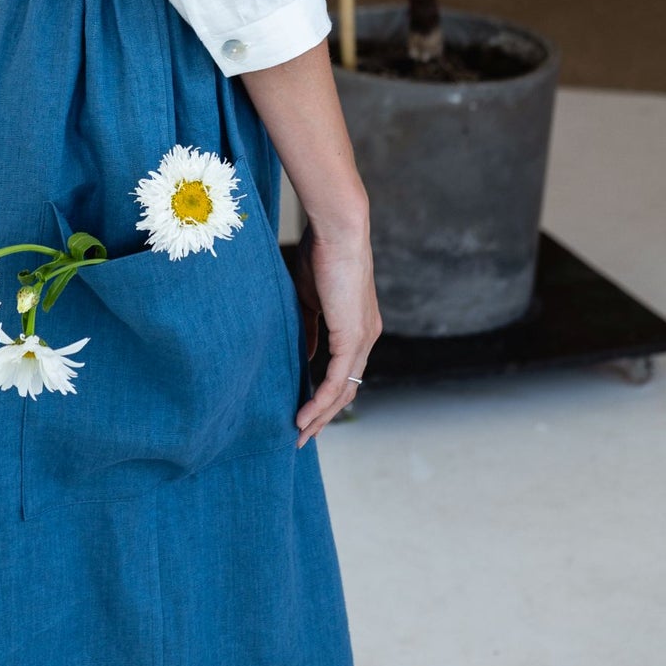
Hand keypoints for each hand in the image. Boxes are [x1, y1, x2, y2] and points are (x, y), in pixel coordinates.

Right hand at [292, 216, 380, 446]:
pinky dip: (320, 401)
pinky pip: (336, 380)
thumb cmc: (320, 254)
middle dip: (323, 416)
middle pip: (347, 390)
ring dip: (321, 416)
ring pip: (343, 391)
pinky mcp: (352, 337)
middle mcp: (366, 338)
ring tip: (299, 433)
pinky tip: (304, 416)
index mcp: (358, 328)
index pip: (344, 372)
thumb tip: (305, 359)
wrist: (337, 231)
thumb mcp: (311, 300)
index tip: (305, 412)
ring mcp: (362, 339)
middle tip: (301, 435)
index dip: (325, 395)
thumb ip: (311, 330)